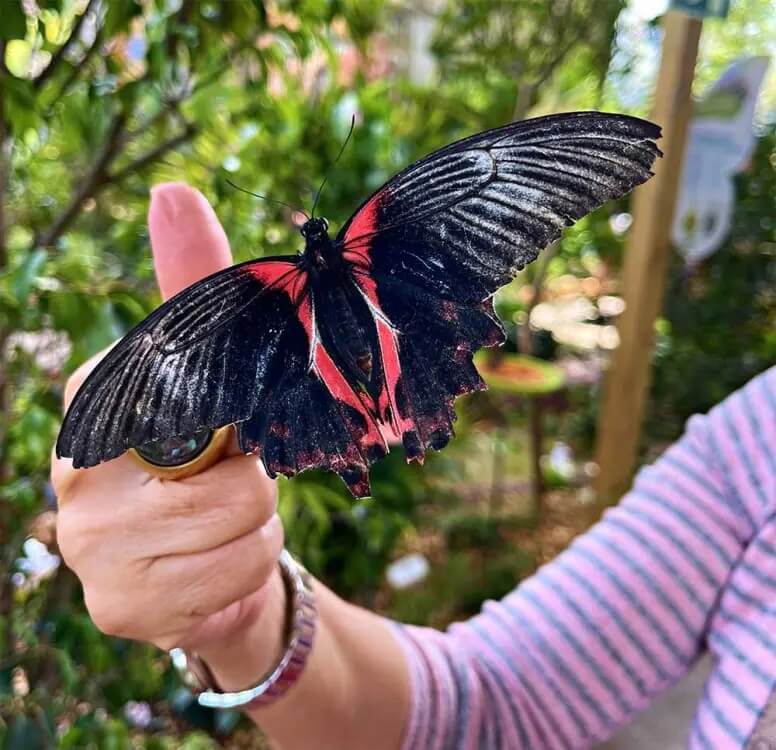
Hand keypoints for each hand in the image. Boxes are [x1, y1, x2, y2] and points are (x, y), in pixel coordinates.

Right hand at [52, 184, 285, 673]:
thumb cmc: (212, 453)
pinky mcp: (118, 607)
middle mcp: (74, 473)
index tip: (224, 431)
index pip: (191, 394)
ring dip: (257, 525)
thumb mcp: (212, 366)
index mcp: (93, 402)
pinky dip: (248, 569)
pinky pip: (234, 580)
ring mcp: (88, 548)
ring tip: (224, 523)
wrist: (211, 553)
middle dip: (252, 479)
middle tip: (222, 482)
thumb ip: (197, 285)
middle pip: (229, 472)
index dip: (237, 417)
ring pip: (240, 526)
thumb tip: (172, 191)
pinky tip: (215, 566)